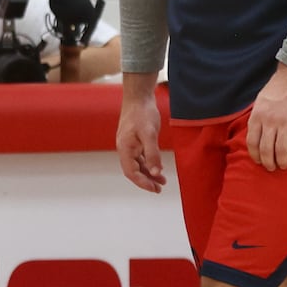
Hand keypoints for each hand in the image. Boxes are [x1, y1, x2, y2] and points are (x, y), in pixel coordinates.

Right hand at [116, 77, 166, 192]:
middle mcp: (125, 148)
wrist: (138, 97)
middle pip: (133, 171)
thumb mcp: (149, 134)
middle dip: (146, 181)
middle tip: (159, 189)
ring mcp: (129, 144)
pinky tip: (158, 166)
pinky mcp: (134, 140)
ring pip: (137, 164)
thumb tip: (156, 172)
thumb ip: (152, 154)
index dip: (142, 183)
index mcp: (125, 148)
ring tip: (162, 181)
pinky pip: (140, 157)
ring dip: (148, 174)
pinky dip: (148, 164)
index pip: (131, 172)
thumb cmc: (142, 113)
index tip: (155, 189)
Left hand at [246, 63, 286, 171]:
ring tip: (284, 166)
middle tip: (272, 168)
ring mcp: (286, 123)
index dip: (254, 155)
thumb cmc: (277, 88)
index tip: (258, 161)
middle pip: (266, 149)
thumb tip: (256, 134)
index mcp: (257, 116)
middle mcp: (270, 121)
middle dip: (268, 162)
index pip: (252, 142)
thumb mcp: (260, 101)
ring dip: (282, 162)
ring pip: (281, 150)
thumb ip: (258, 117)